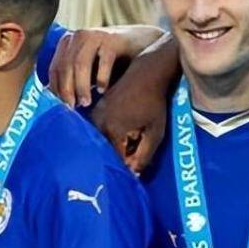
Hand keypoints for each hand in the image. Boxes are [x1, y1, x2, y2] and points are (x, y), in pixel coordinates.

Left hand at [49, 26, 165, 107]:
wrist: (144, 43)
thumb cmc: (112, 61)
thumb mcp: (89, 69)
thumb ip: (73, 79)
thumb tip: (55, 99)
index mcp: (68, 43)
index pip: (54, 68)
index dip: (56, 88)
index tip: (61, 105)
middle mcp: (78, 36)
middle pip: (65, 66)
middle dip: (67, 89)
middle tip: (73, 107)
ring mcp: (95, 35)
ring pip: (80, 63)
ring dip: (82, 86)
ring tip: (86, 102)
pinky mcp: (113, 38)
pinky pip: (103, 60)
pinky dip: (102, 78)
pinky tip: (103, 91)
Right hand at [91, 38, 178, 173]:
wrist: (146, 74)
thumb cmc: (154, 103)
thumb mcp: (155, 132)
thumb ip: (144, 155)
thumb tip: (133, 173)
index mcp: (111, 131)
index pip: (115, 160)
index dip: (127, 167)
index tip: (138, 169)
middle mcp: (97, 124)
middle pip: (106, 151)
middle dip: (120, 156)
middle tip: (135, 155)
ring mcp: (93, 116)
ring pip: (101, 141)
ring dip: (115, 146)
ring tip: (131, 142)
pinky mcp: (94, 110)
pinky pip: (100, 130)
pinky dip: (110, 135)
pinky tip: (124, 132)